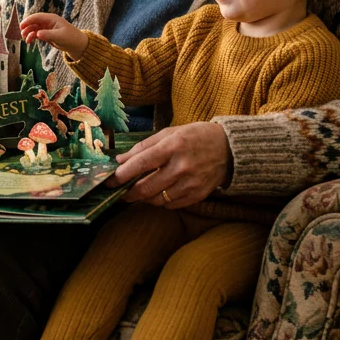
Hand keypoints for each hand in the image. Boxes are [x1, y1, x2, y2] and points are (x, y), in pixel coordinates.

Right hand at [19, 12, 88, 57]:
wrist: (77, 45)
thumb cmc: (70, 38)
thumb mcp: (59, 37)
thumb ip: (48, 35)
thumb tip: (37, 34)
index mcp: (51, 19)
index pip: (37, 17)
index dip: (28, 20)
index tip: (21, 26)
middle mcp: (48, 22)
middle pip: (34, 22)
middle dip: (27, 27)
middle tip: (22, 34)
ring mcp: (47, 28)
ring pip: (34, 28)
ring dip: (29, 32)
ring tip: (26, 40)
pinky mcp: (47, 34)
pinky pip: (36, 34)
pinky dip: (32, 37)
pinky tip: (30, 41)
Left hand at [106, 121, 231, 207]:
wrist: (229, 149)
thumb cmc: (195, 137)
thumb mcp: (169, 133)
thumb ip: (143, 147)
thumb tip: (120, 161)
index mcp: (172, 147)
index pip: (140, 164)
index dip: (122, 175)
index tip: (110, 180)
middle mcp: (181, 167)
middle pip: (146, 188)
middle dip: (128, 192)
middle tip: (120, 192)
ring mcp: (190, 183)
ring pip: (157, 200)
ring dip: (144, 197)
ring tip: (140, 190)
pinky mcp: (198, 195)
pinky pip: (171, 205)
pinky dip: (161, 201)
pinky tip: (160, 192)